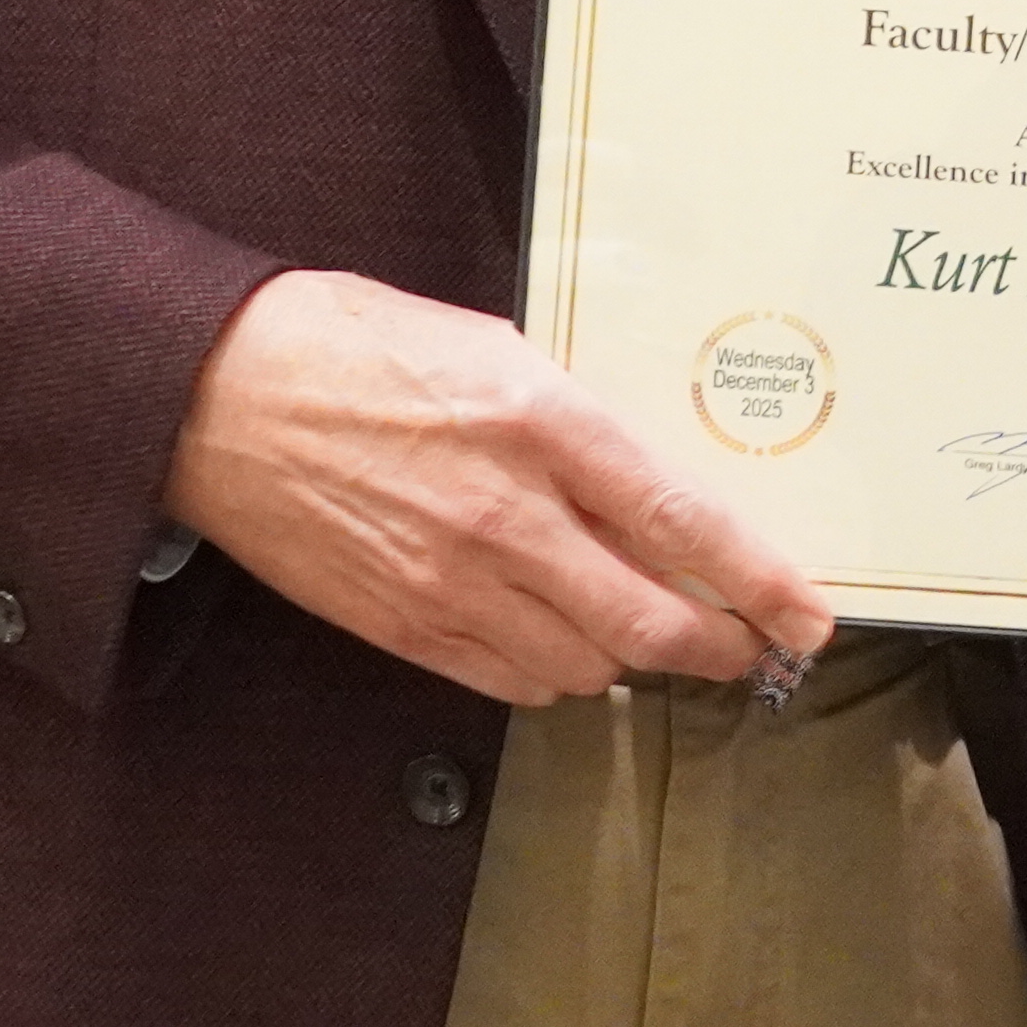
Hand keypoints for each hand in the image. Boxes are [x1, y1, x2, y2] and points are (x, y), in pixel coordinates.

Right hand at [161, 268, 828, 702]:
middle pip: (649, 622)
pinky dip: (558, 675)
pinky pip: (511, 682)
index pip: (682, 522)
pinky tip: (568, 645)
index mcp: (540, 423)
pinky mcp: (401, 628)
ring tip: (656, 635)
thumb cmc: (355, 344)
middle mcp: (506, 516)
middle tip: (755, 649)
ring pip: (586, 665)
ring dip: (635, 660)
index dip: (761, 581)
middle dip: (721, 647)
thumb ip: (576, 423)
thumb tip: (647, 490)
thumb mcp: (493, 348)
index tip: (810, 615)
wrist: (216, 393)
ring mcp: (450, 583)